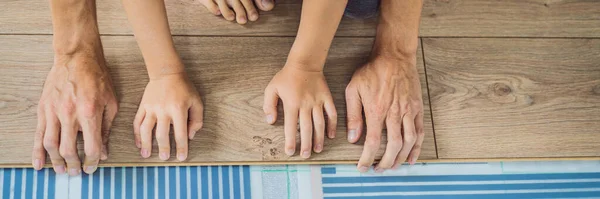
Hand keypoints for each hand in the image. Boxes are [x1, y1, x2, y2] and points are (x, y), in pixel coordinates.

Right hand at [33, 54, 117, 174]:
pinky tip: (40, 163)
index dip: (92, 162)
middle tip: (77, 172)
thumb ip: (106, 129)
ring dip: (55, 162)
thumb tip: (103, 152)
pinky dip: (37, 151)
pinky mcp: (43, 108)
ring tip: (61, 170)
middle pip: (68, 150)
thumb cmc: (97, 78)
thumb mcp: (110, 102)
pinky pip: (38, 134)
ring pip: (50, 145)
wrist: (76, 57)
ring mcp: (53, 111)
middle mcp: (69, 114)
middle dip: (73, 165)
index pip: (91, 146)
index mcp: (89, 112)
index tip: (93, 167)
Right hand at [133, 72, 203, 161]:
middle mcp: (163, 110)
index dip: (181, 147)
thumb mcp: (196, 102)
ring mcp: (151, 108)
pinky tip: (138, 143)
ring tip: (146, 155)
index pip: (180, 133)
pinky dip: (136, 134)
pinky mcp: (143, 106)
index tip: (180, 158)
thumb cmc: (185, 89)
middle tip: (164, 158)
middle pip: (161, 134)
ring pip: (146, 129)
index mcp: (178, 109)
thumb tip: (190, 136)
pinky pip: (137, 121)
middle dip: (163, 148)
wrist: (167, 72)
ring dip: (145, 143)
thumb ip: (197, 120)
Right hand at [198, 0, 273, 23]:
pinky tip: (217, 12)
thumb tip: (268, 7)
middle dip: (239, 9)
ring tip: (232, 18)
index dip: (250, 6)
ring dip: (226, 10)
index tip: (254, 17)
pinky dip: (212, 6)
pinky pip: (207, 1)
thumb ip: (260, 0)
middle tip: (243, 21)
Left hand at [263, 65, 336, 158]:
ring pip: (319, 123)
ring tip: (317, 150)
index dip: (290, 141)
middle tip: (305, 156)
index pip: (290, 127)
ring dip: (319, 138)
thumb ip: (269, 105)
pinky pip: (331, 113)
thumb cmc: (286, 77)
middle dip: (305, 144)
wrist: (304, 63)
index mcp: (291, 104)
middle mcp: (305, 105)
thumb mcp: (271, 88)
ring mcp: (317, 102)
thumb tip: (270, 121)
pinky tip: (330, 135)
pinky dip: (331, 125)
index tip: (290, 152)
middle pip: (306, 128)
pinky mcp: (327, 98)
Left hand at [345, 56, 424, 172]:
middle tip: (378, 170)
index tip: (362, 167)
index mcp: (377, 110)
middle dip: (386, 162)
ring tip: (393, 166)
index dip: (367, 158)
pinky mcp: (417, 108)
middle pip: (393, 146)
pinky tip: (411, 157)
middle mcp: (395, 114)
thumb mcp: (354, 89)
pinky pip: (419, 132)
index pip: (372, 142)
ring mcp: (408, 111)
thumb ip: (353, 115)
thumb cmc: (372, 71)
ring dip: (401, 158)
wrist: (394, 56)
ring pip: (408, 142)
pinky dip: (416, 147)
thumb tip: (353, 137)